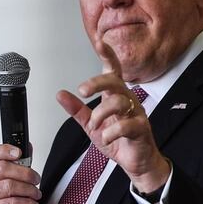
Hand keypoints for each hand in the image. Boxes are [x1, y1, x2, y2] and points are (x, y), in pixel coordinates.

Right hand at [0, 144, 41, 203]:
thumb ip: (20, 166)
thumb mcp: (17, 183)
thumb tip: (27, 147)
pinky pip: (10, 203)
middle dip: (25, 173)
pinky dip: (26, 203)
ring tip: (36, 195)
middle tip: (36, 180)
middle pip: (2, 168)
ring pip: (8, 186)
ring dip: (28, 189)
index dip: (4, 150)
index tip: (19, 153)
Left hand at [56, 39, 169, 192]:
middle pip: (115, 82)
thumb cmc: (118, 140)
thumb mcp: (91, 125)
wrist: (135, 161)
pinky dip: (111, 132)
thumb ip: (77, 110)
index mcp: (115, 96)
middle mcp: (127, 100)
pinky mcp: (141, 129)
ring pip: (119, 102)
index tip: (100, 42)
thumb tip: (60, 94)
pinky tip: (106, 138)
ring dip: (101, 114)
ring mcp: (136, 113)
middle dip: (97, 83)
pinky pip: (127, 125)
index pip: (113, 71)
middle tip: (82, 91)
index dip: (107, 55)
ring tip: (95, 126)